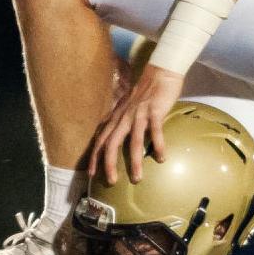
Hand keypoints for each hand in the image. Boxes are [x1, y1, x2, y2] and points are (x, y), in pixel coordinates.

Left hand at [88, 64, 184, 184]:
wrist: (160, 72)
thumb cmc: (147, 92)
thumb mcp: (129, 107)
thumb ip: (124, 121)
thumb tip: (120, 137)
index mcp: (117, 117)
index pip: (101, 140)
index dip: (95, 157)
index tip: (92, 174)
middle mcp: (124, 117)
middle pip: (111, 143)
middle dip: (108, 164)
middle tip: (111, 182)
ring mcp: (139, 114)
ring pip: (133, 141)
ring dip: (134, 161)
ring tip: (137, 178)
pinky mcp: (155, 111)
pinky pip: (155, 131)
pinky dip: (158, 145)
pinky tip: (161, 158)